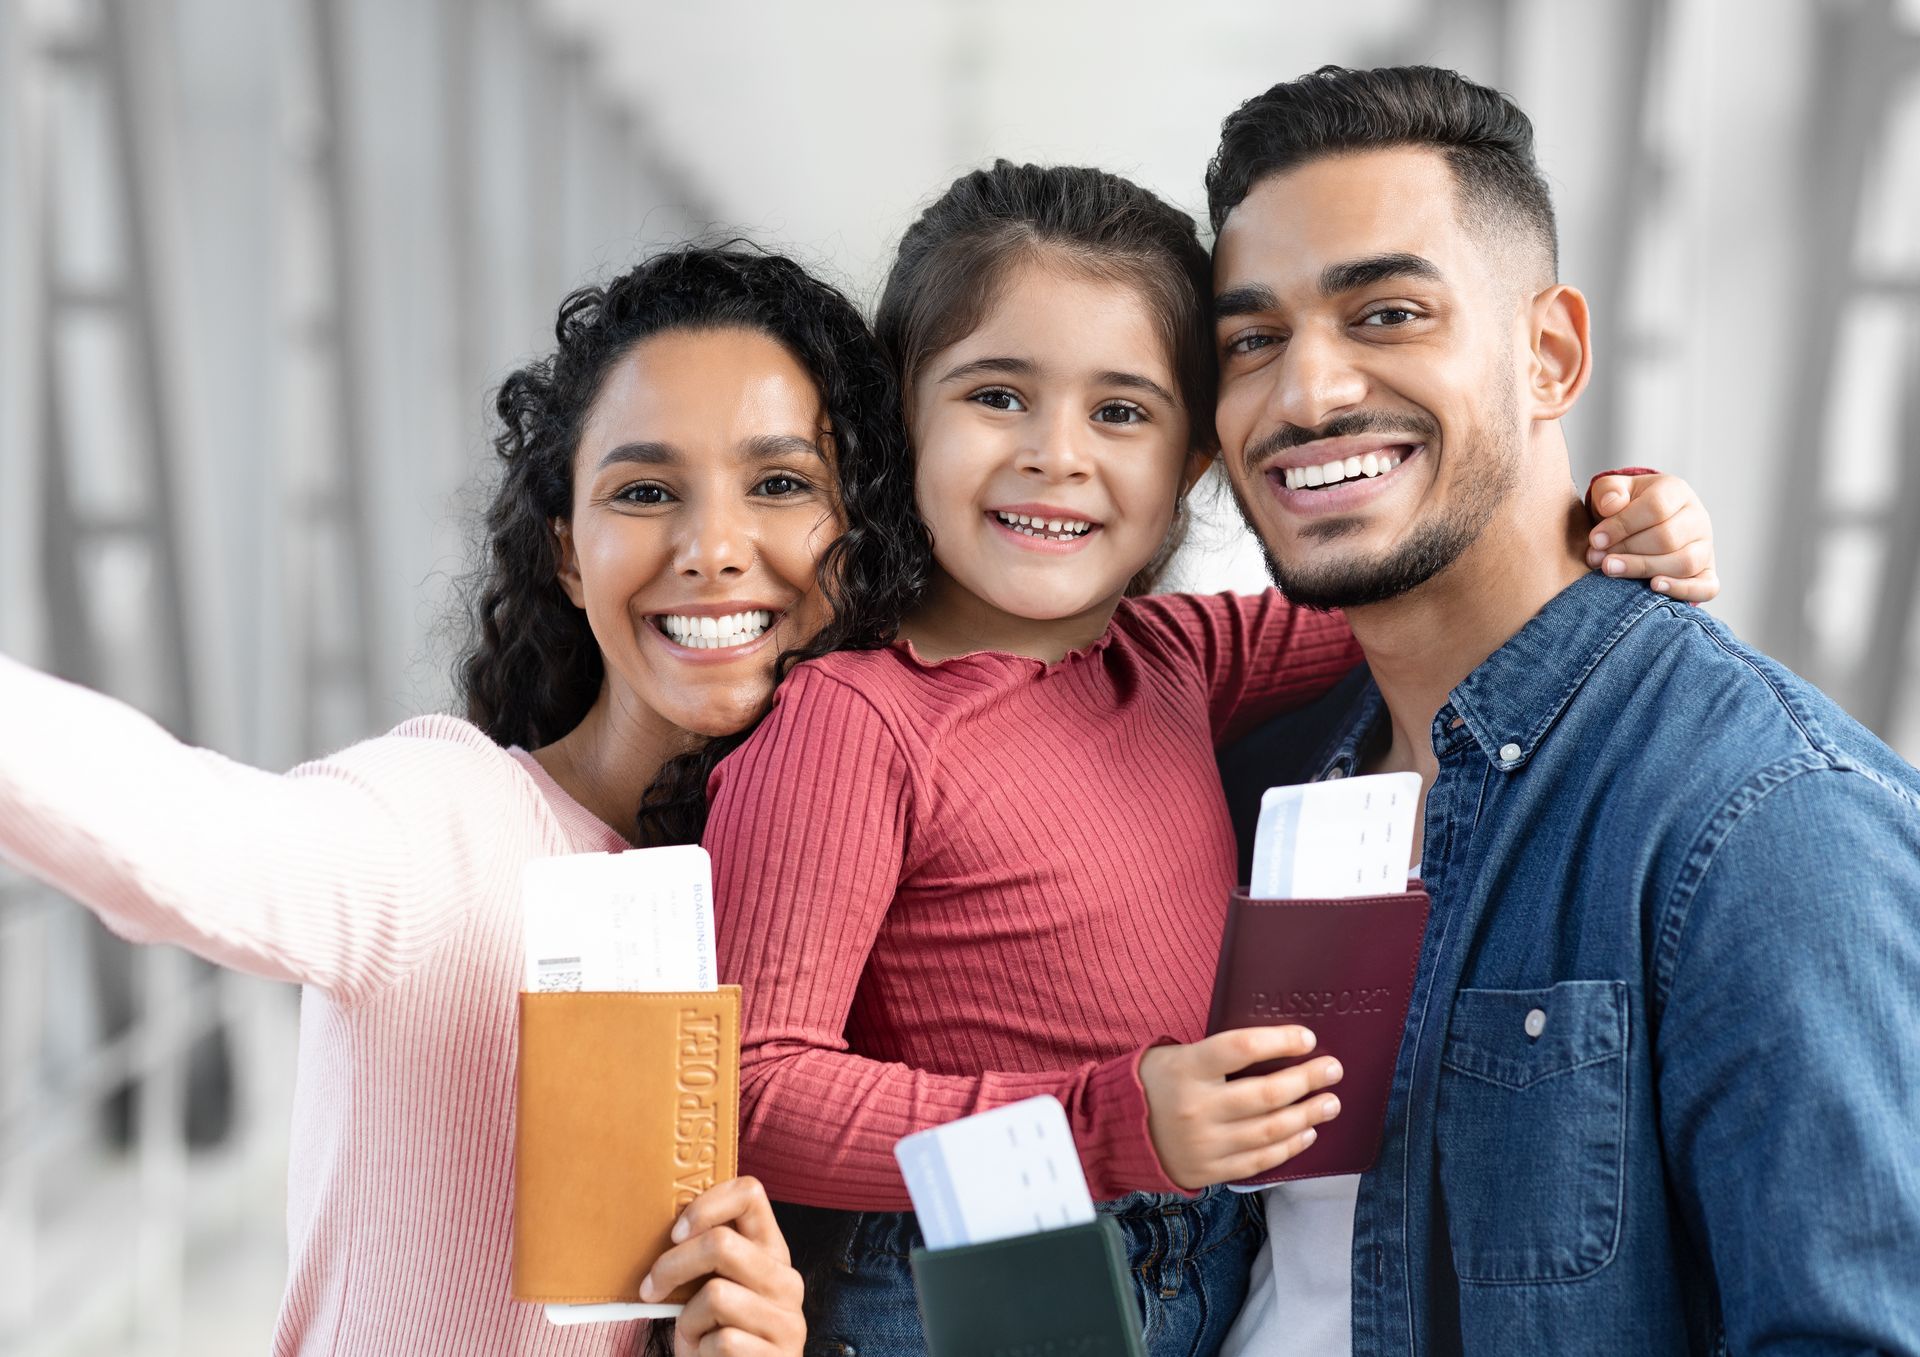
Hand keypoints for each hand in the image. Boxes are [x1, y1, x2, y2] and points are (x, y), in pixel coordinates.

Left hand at [640, 1177, 804, 1356]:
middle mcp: (787, 1280)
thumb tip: (667, 1230)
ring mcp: (787, 1320)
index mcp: (772, 1252)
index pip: (750, 1194)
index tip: (675, 1233)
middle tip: (651, 1289)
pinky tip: (707, 1356)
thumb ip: (708, 1259)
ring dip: (687, 1320)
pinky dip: (700, 1350)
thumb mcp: (717, 1288)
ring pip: (715, 1295)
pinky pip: (721, 1340)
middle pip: (721, 1244)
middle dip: (672, 1266)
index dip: (706, 1205)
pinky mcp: (777, 1356)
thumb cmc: (717, 1334)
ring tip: (692, 1335)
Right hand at [1138, 1027, 1343, 1189]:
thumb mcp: (1176, 1054)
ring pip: (1270, 1130)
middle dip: (1307, 1080)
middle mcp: (1196, 1108)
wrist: (1117, 1132)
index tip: (1307, 1038)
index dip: (1279, 1041)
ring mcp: (1204, 1144)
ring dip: (1308, 1115)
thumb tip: (1276, 1044)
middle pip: (1266, 1094)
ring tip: (1330, 1102)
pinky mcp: (1209, 1170)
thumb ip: (1217, 1051)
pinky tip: (1306, 1133)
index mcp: (1186, 1069)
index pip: (1240, 1048)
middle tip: (1333, 1070)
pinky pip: (1260, 1160)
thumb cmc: (1156, 1083)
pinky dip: (1289, 1147)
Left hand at [1585, 472, 1717, 602]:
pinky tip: (1654, 587)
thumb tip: (1610, 505)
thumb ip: (1608, 491)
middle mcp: (1697, 518)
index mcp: (1676, 491)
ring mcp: (1705, 547)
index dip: (1623, 525)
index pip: (1656, 507)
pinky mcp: (1707, 573)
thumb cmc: (1625, 507)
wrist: (1642, 525)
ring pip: (1684, 562)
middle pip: (1667, 537)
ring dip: (1643, 569)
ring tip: (1610, 570)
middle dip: (1627, 550)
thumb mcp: (1613, 490)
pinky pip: (1706, 587)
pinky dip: (1682, 590)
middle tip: (1596, 558)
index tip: (1595, 539)